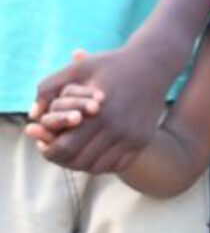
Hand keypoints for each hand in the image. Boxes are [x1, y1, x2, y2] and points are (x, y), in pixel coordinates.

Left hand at [28, 48, 172, 172]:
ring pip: (98, 167)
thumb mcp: (77, 68)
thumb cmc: (111, 65)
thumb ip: (48, 88)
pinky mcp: (143, 140)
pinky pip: (117, 165)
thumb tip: (32, 115)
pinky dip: (103, 164)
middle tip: (58, 150)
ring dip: (82, 164)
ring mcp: (132, 137)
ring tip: (75, 152)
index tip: (44, 144)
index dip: (49, 151)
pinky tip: (95, 151)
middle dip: (63, 160)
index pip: (64, 149)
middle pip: (80, 162)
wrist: (154, 65)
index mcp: (98, 114)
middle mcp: (118, 130)